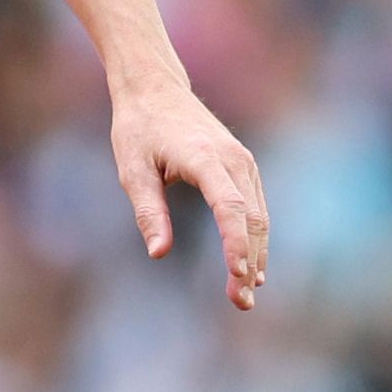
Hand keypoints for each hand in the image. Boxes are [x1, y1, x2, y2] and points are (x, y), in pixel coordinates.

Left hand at [110, 84, 268, 310]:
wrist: (155, 88)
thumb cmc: (139, 129)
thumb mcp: (132, 170)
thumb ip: (149, 211)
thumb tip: (158, 252)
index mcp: (205, 158)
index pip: (229, 208)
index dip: (235, 244)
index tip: (237, 276)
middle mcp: (233, 159)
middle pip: (251, 219)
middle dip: (248, 263)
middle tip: (241, 303)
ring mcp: (242, 162)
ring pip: (259, 216)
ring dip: (256, 255)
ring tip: (245, 294)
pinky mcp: (243, 166)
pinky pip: (255, 207)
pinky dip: (255, 237)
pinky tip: (251, 266)